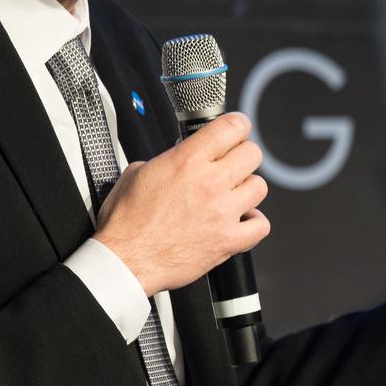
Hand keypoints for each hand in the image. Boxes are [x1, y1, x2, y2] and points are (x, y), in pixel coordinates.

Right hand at [94, 112, 268, 296]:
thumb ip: (167, 158)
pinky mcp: (228, 241)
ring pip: (259, 187)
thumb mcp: (138, 172)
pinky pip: (261, 225)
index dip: (238, 125)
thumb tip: (180, 153)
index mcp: (187, 161)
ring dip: (247, 189)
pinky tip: (240, 221)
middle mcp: (210, 183)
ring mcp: (222, 212)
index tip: (237, 129)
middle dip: (242, 155)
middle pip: (252, 153)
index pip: (233, 127)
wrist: (125, 260)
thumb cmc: (126, 221)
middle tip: (231, 164)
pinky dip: (254, 222)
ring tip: (231, 195)